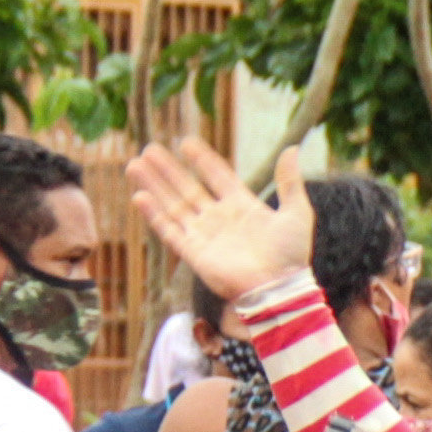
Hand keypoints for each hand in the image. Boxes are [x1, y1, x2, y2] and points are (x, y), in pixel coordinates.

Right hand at [124, 133, 316, 311]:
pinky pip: (168, 229)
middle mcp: (220, 219)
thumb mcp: (297, 212)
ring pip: (172, 204)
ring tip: (135, 164)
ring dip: (154, 185)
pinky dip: (153, 214)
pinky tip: (139, 196)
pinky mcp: (193, 252)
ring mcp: (205, 235)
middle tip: (149, 149)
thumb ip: (290, 181)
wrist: (279, 288)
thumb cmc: (291, 255)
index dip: (203, 160)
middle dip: (168, 169)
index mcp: (243, 207)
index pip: (218, 177)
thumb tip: (292, 148)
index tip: (186, 142)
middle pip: (188, 187)